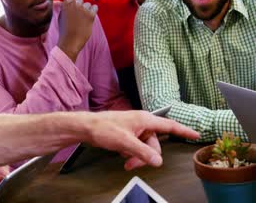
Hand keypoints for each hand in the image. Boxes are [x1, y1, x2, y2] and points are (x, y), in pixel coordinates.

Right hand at [57, 0, 97, 61]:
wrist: (70, 42)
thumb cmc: (65, 30)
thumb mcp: (61, 16)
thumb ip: (64, 7)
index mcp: (65, 4)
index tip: (74, 6)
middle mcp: (74, 5)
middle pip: (80, 0)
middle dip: (80, 6)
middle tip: (78, 16)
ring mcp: (83, 9)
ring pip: (88, 4)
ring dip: (87, 10)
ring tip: (82, 20)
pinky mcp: (91, 15)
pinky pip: (95, 7)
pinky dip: (93, 12)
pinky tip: (89, 19)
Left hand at [85, 111, 199, 169]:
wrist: (87, 128)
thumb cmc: (103, 128)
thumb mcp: (125, 142)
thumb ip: (143, 152)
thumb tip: (158, 161)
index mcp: (145, 120)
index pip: (169, 125)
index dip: (184, 130)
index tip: (196, 134)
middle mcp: (142, 123)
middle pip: (155, 144)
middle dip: (146, 155)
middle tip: (132, 163)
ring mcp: (135, 128)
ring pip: (145, 147)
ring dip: (137, 156)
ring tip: (124, 158)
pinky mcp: (128, 134)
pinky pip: (137, 146)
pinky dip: (132, 152)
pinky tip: (122, 153)